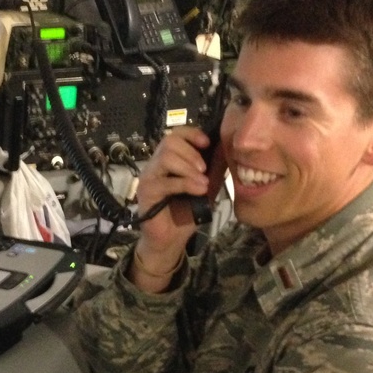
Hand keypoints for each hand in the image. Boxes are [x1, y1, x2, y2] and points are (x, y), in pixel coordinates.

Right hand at [130, 127, 215, 290]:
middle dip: (191, 152)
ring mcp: (149, 177)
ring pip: (166, 157)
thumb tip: (226, 149)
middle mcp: (156, 164)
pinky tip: (198, 190)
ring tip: (202, 182)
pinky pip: (165, 181)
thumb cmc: (186, 212)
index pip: (176, 134)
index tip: (207, 143)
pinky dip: (185, 183)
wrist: (171, 239)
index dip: (192, 134)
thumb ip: (213, 168)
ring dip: (188, 167)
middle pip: (170, 141)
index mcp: (169, 159)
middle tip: (205, 170)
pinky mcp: (146, 192)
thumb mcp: (206, 186)